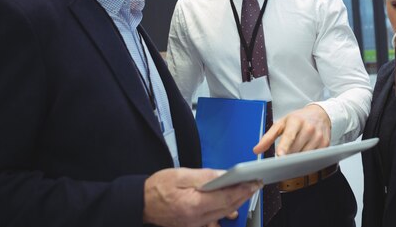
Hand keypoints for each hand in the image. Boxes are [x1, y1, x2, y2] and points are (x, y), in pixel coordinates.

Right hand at [142, 168, 260, 226]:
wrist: (140, 203)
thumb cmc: (156, 188)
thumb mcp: (180, 174)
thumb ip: (204, 176)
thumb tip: (224, 175)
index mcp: (193, 204)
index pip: (225, 198)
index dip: (242, 189)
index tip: (253, 182)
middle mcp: (196, 219)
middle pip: (227, 208)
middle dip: (243, 195)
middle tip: (255, 184)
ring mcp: (194, 224)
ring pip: (222, 215)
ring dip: (236, 203)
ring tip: (245, 192)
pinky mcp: (192, 225)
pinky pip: (212, 221)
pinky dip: (223, 213)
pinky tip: (230, 209)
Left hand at [253, 104, 330, 155]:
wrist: (320, 114)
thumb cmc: (299, 119)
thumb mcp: (282, 123)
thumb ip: (268, 137)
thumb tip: (256, 150)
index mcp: (296, 121)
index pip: (289, 136)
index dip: (284, 147)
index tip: (280, 156)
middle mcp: (309, 128)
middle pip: (296, 149)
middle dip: (288, 156)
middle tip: (282, 158)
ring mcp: (318, 137)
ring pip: (305, 156)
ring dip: (297, 159)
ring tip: (293, 154)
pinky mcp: (325, 144)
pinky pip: (314, 158)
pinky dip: (307, 160)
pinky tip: (303, 155)